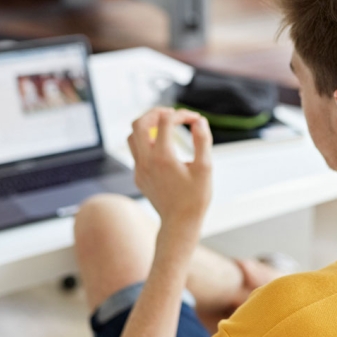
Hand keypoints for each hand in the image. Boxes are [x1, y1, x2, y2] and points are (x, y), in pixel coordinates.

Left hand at [127, 107, 212, 230]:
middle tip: (172, 113)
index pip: (166, 121)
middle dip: (155, 113)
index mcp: (163, 156)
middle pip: (139, 123)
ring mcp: (139, 169)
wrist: (179, 223)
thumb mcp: (205, 168)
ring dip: (147, 126)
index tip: (195, 119)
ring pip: (132, 136)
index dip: (182, 115)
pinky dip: (147, 142)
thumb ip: (202, 141)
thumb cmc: (195, 197)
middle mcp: (146, 161)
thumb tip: (199, 121)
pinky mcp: (138, 176)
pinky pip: (136, 152)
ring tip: (164, 125)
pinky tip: (163, 147)